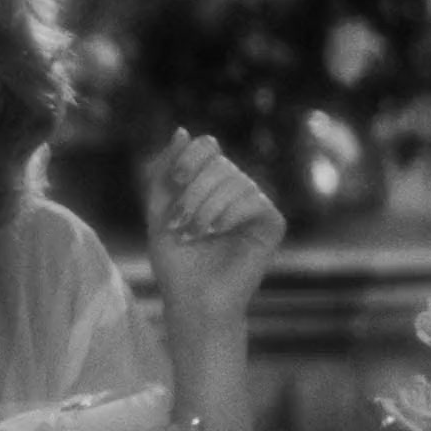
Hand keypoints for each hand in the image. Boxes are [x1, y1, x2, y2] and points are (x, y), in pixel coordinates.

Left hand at [144, 128, 285, 323]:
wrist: (192, 299)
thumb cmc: (175, 260)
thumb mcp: (158, 210)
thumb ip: (165, 172)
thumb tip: (182, 130)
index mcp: (209, 183)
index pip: (207, 146)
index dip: (189, 158)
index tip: (173, 183)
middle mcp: (235, 189)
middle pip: (220, 163)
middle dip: (193, 192)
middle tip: (179, 223)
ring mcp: (255, 205)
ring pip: (236, 181)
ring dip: (206, 207)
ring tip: (193, 234)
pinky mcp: (272, 223)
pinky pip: (254, 200)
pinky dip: (229, 214)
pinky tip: (215, 233)